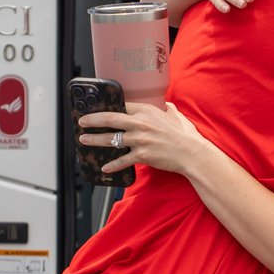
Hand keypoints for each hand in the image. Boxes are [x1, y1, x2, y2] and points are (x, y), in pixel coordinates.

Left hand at [78, 100, 204, 176]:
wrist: (192, 153)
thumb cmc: (186, 135)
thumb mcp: (176, 115)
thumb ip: (166, 109)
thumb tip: (165, 106)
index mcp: (147, 111)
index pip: (122, 105)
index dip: (108, 106)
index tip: (99, 108)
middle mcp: (140, 123)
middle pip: (109, 118)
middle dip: (92, 119)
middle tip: (82, 121)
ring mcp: (139, 139)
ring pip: (111, 138)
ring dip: (95, 140)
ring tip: (84, 140)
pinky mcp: (142, 155)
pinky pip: (122, 160)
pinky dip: (112, 165)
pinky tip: (104, 167)